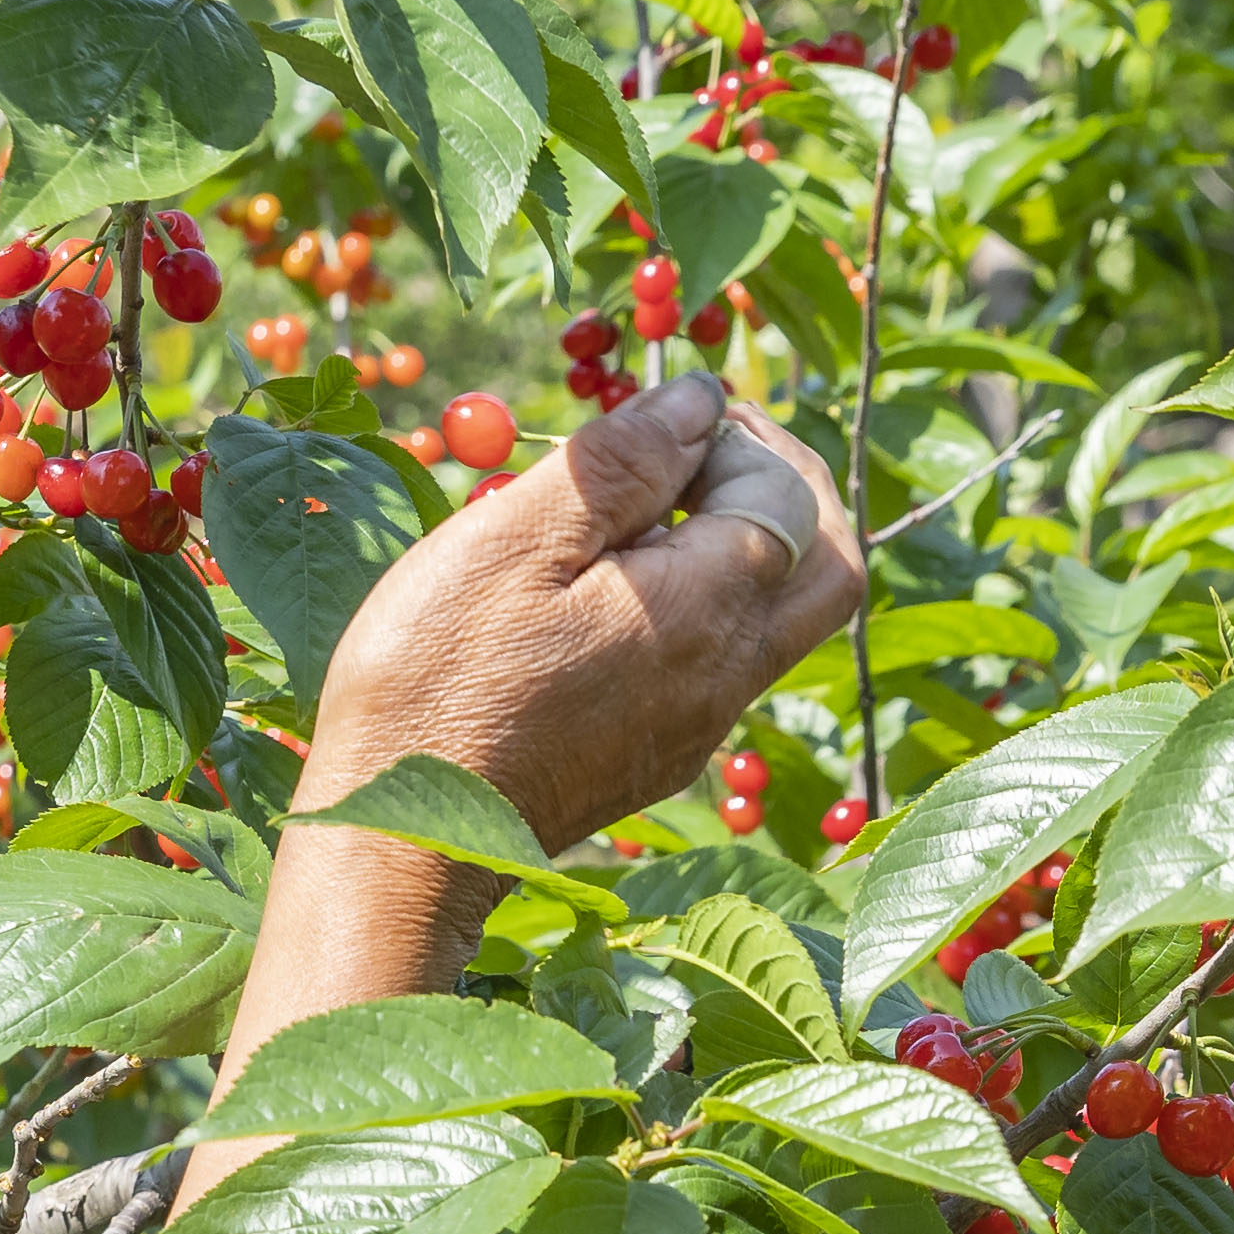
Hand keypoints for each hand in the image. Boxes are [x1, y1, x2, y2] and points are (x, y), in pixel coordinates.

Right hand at [294, 372, 864, 844]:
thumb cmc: (436, 680)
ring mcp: (702, 724)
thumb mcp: (513, 540)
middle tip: (701, 449)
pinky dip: (706, 601)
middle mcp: (728, 674)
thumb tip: (698, 397)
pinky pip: (727, 662)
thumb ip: (621, 462)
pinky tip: (621, 586)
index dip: (735, 434)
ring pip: (783, 618)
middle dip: (784, 487)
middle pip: (828, 566)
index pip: (784, 496)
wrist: (405, 836)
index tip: (658, 417)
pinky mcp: (666, 755)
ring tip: (652, 510)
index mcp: (704, 610)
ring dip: (748, 546)